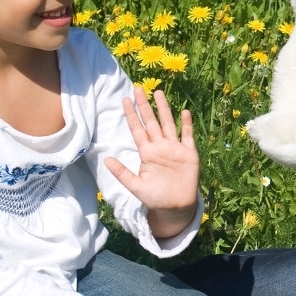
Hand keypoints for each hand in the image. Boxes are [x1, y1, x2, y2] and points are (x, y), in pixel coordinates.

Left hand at [105, 88, 198, 232]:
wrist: (176, 207)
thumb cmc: (155, 197)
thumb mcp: (136, 186)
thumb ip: (122, 173)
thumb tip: (106, 159)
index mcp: (147, 153)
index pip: (137, 130)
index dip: (131, 115)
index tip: (125, 100)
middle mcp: (160, 147)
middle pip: (151, 122)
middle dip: (144, 106)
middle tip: (138, 88)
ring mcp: (174, 148)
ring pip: (168, 124)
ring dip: (164, 109)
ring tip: (158, 93)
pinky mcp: (189, 153)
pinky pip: (187, 136)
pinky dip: (186, 124)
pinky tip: (184, 112)